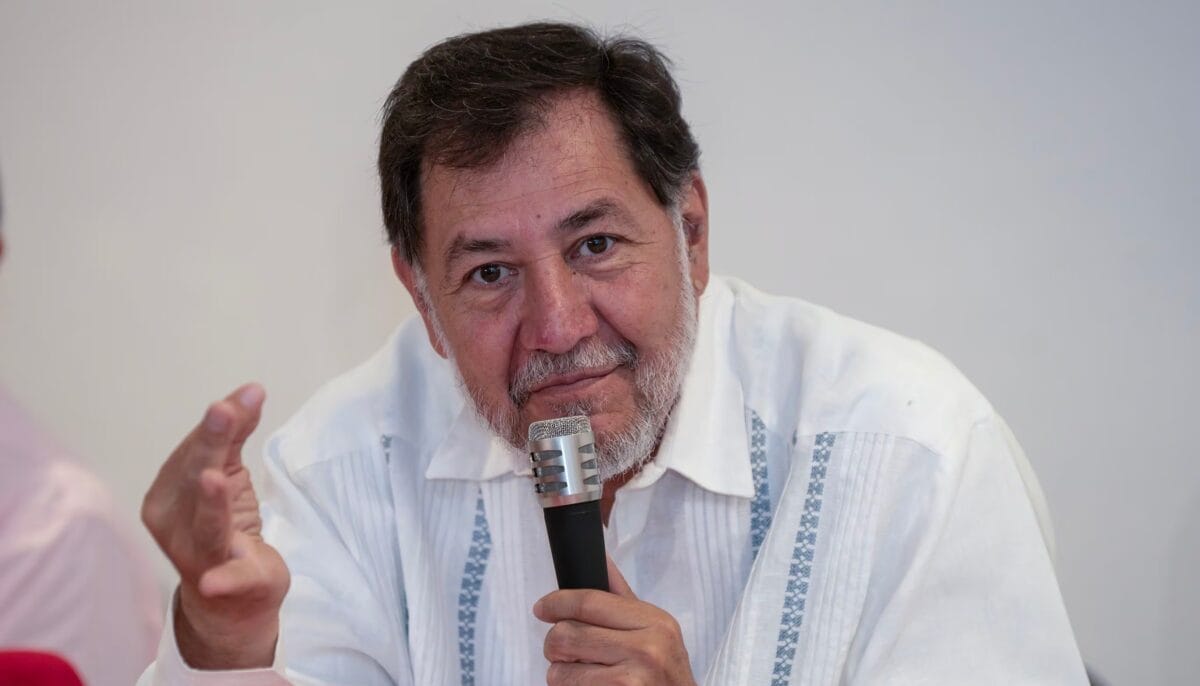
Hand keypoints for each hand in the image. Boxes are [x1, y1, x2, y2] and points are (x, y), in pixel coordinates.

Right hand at [141, 383, 289, 668]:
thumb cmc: (222, 525)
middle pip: (194, 477)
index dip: (218, 423)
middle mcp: (173, 522)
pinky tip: (216, 581)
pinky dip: (222, 580)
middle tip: (224, 411)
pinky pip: (225, 581)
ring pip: (205, 524)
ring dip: (209, 503)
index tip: (247, 395)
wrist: (229, 599)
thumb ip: (237, 435)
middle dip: (209, 444)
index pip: (193, 451)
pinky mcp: (226, 584)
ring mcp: (196, 554)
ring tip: (215, 479)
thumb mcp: (230, 473)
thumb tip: (251, 391)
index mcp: (168, 492)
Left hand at [534, 558, 695, 685]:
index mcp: (654, 621)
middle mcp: (646, 647)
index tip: (542, 608)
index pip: (589, 601)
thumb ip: (622, 597)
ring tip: (582, 675)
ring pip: (560, 670)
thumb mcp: (654, 631)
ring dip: (562, 674)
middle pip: (567, 634)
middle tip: (564, 652)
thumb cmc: (664, 674)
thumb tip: (601, 560)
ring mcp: (631, 678)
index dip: (557, 603)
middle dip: (556, 645)